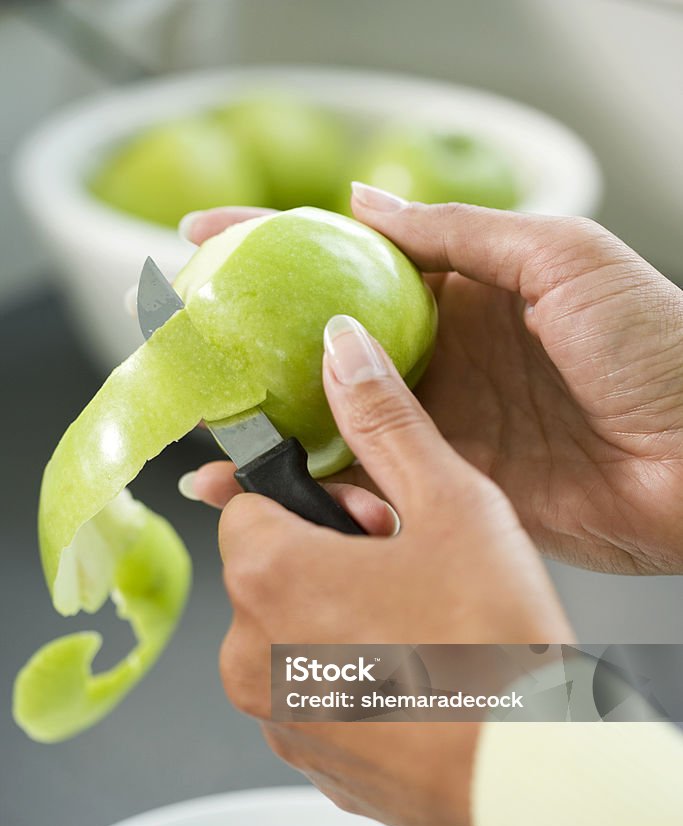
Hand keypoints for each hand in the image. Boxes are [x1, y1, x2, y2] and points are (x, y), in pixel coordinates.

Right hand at [184, 194, 682, 574]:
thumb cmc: (655, 343)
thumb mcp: (560, 256)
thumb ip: (459, 236)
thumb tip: (365, 202)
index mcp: (464, 291)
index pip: (351, 262)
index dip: (275, 247)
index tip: (203, 244)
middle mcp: (443, 358)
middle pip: (324, 348)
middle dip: (251, 347)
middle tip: (184, 352)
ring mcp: (443, 425)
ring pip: (334, 423)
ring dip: (266, 429)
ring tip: (202, 434)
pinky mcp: (451, 487)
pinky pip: (370, 483)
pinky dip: (317, 487)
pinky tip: (265, 489)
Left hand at [210, 314, 571, 825]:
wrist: (525, 779)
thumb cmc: (491, 647)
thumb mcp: (450, 505)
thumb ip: (384, 420)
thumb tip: (340, 351)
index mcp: (266, 575)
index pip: (252, 501)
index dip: (323, 501)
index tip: (378, 519)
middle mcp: (249, 654)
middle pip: (274, 569)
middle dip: (334, 560)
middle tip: (413, 572)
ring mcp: (277, 717)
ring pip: (297, 635)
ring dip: (347, 621)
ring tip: (426, 630)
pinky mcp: (312, 763)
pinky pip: (320, 694)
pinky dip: (358, 680)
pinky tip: (423, 682)